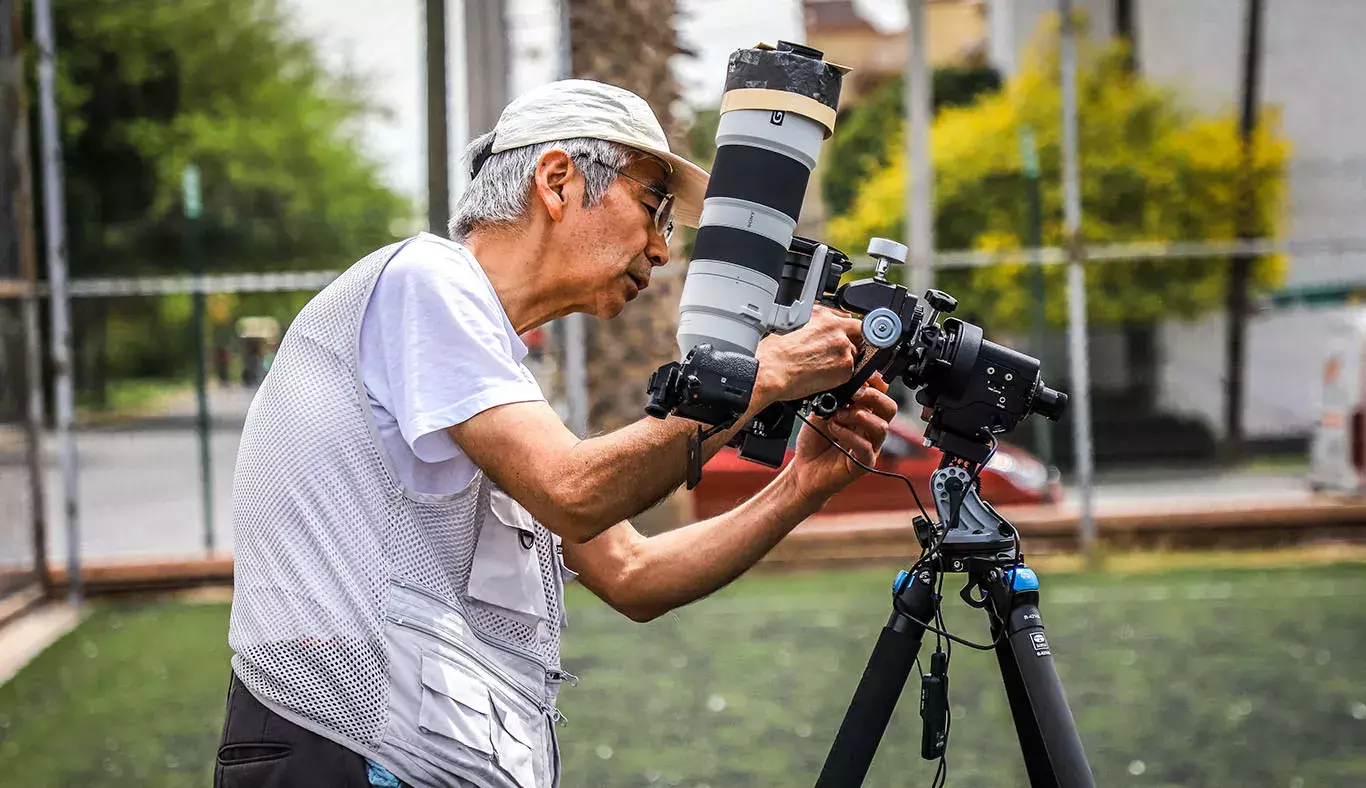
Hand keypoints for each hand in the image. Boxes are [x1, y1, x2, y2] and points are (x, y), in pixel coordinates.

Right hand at [755, 307, 862, 404]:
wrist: (770, 372)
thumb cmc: (773, 352)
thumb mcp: (791, 324)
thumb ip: (814, 321)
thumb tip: (822, 323)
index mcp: (823, 315)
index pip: (848, 318)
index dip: (845, 328)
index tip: (842, 335)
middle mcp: (836, 329)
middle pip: (857, 334)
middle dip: (849, 342)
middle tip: (832, 353)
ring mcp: (843, 348)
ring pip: (853, 353)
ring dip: (842, 359)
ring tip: (820, 366)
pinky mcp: (845, 368)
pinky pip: (850, 371)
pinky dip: (839, 375)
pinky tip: (821, 375)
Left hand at [787, 373, 898, 502]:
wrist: (803, 469)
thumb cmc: (814, 441)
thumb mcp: (821, 412)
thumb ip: (834, 398)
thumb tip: (843, 382)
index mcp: (864, 413)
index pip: (881, 394)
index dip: (874, 383)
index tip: (858, 378)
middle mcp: (870, 429)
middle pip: (889, 408)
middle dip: (874, 396)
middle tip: (853, 395)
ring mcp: (870, 447)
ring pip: (881, 427)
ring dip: (858, 416)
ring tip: (837, 417)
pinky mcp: (863, 464)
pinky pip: (866, 448)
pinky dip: (850, 436)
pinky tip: (835, 430)